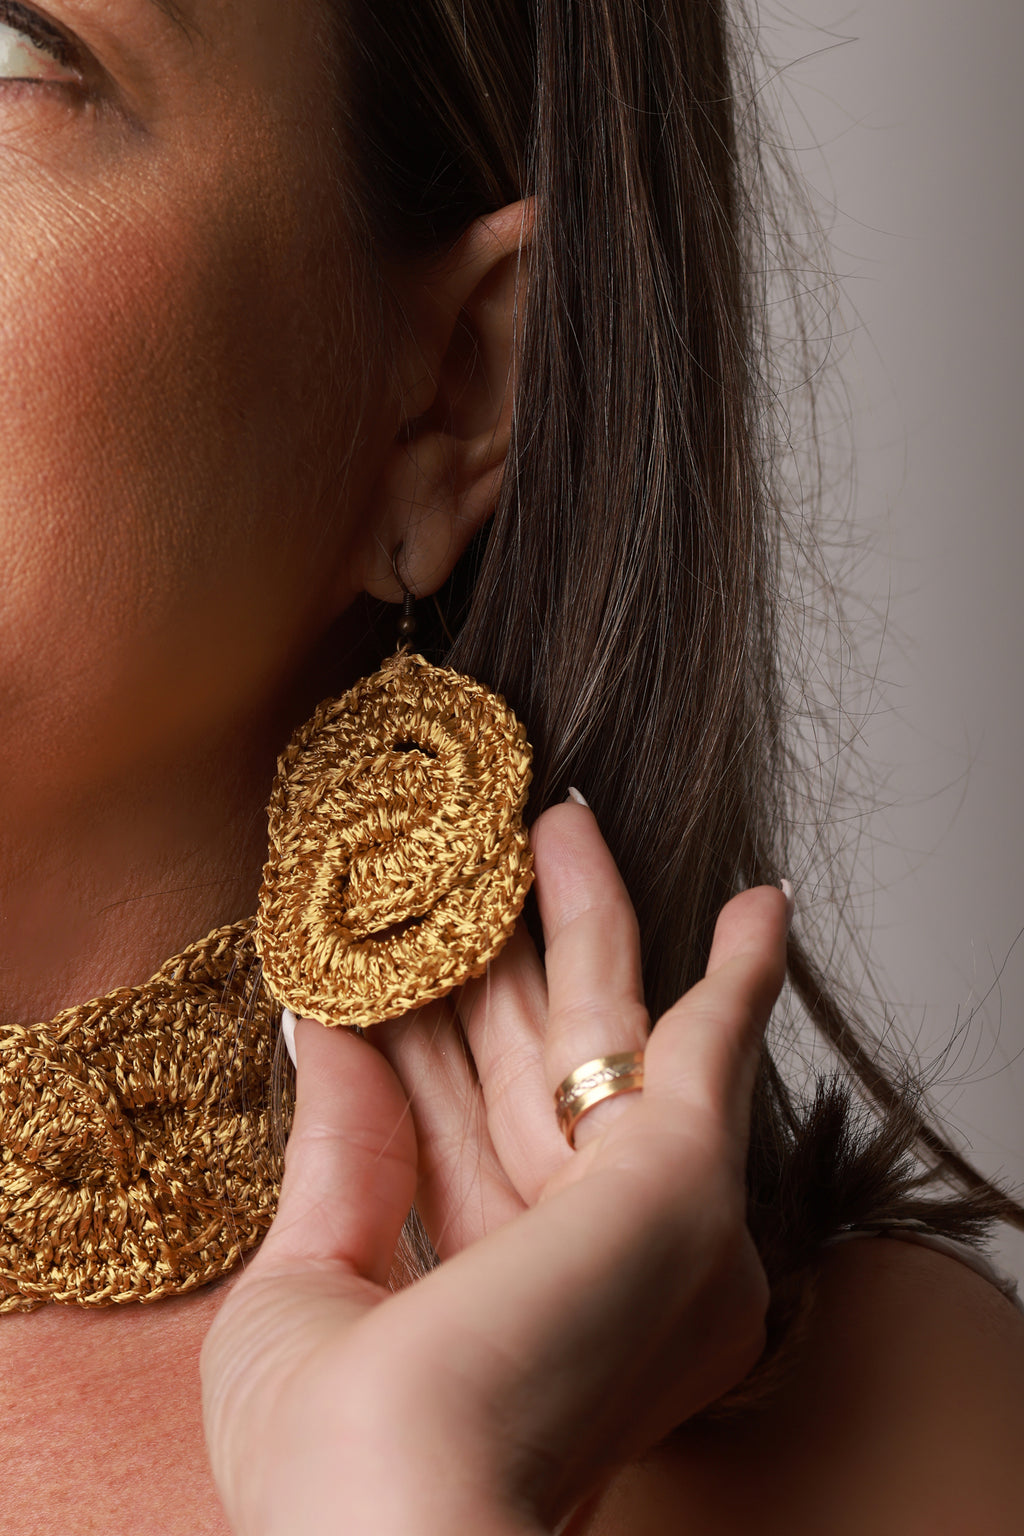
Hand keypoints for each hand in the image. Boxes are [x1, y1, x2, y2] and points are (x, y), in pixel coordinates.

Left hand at [200, 798, 788, 1534]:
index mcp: (479, 1283)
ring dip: (589, 917)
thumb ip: (341, 1156)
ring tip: (561, 818)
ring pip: (602, 1024)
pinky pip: (719, 1045)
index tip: (374, 943)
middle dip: (493, 952)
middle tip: (475, 849)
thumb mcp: (306, 1288)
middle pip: (516, 1055)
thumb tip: (323, 1030)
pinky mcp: (684, 1171)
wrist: (415, 1522)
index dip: (405, 1023)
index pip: (439, 1116)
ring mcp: (631, 1206)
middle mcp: (567, 1243)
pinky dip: (743, 973)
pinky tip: (757, 905)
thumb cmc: (339, 1460)